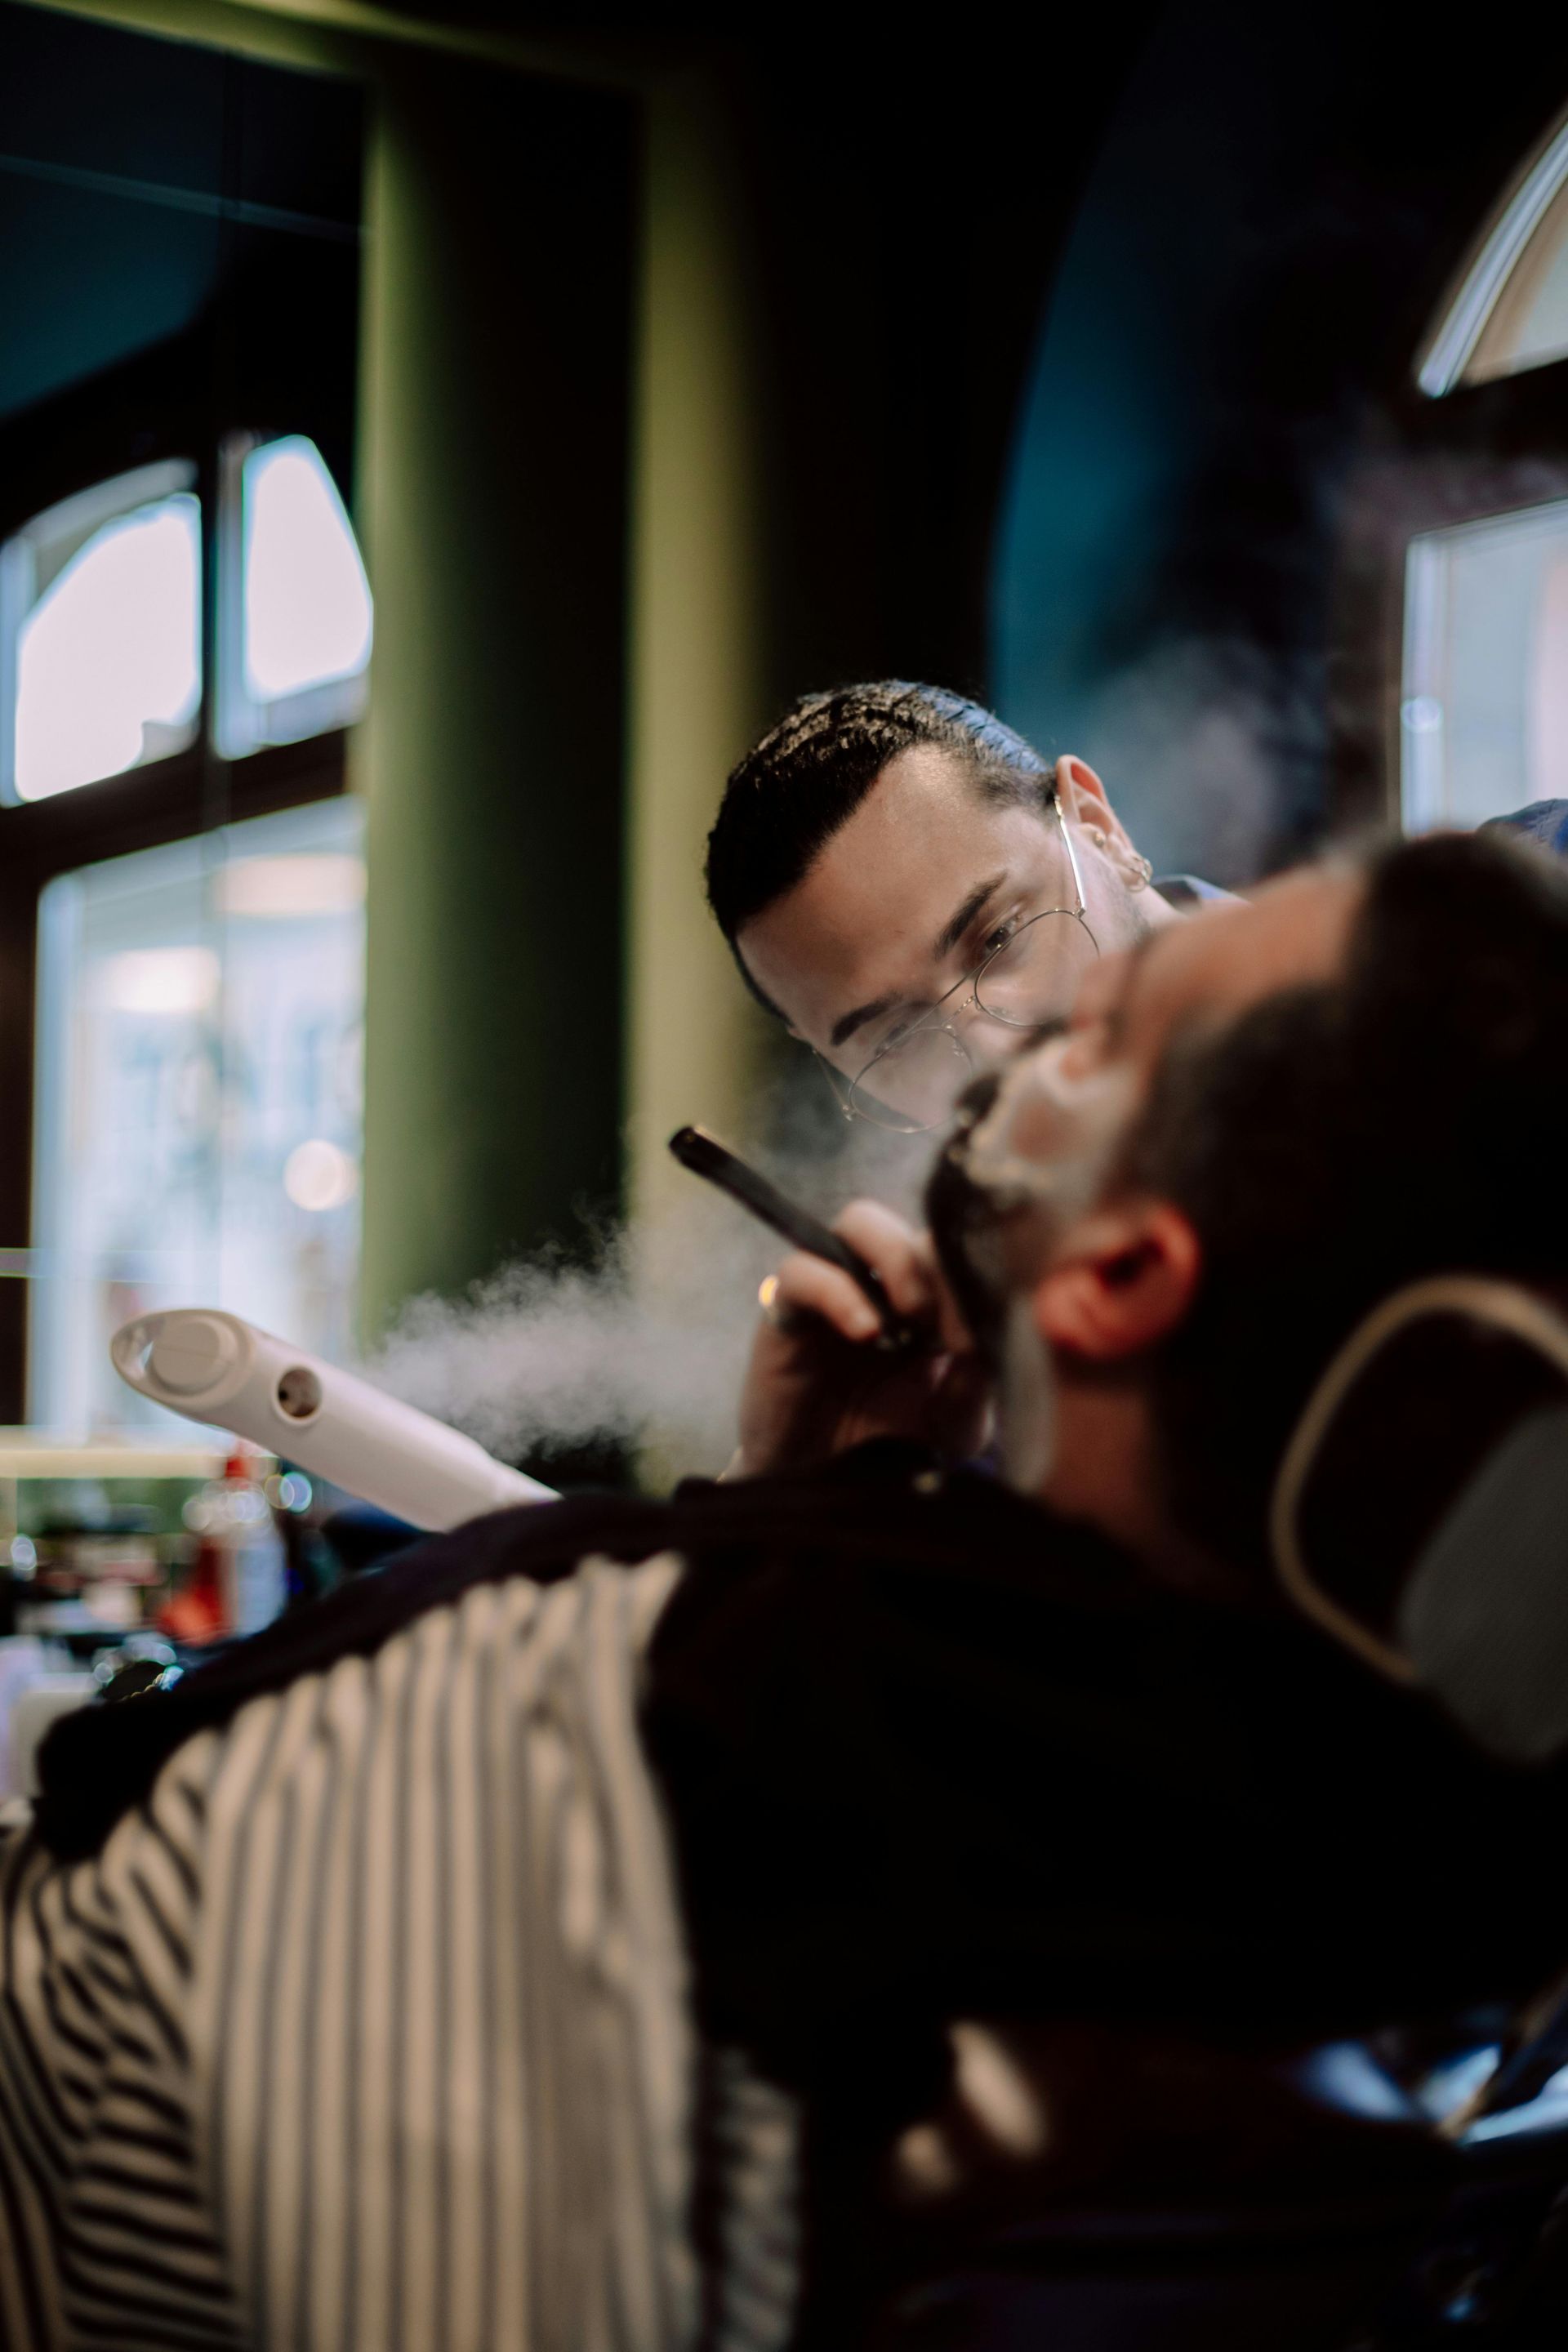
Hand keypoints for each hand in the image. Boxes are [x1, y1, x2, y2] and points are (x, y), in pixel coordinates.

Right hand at [730, 1199, 989, 1478]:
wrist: (822, 1485)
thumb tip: (985, 1337)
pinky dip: (839, 1292)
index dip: (974, 1280)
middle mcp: (884, 1283)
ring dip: (897, 1259)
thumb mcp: (953, 1423)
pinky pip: (802, 1270)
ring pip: (860, 1220)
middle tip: (948, 1329)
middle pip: (916, 1226)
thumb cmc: (888, 1443)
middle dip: (942, 1267)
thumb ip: (977, 1382)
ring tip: (911, 1318)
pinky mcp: (786, 1310)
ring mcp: (835, 1289)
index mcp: (932, 1299)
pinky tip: (866, 1331)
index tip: (979, 1336)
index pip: (958, 1253)